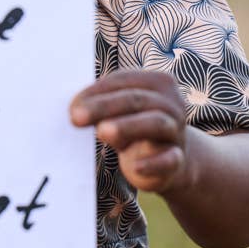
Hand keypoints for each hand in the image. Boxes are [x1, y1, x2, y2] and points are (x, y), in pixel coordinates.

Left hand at [69, 69, 189, 193]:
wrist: (166, 161)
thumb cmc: (133, 127)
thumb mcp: (117, 112)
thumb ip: (99, 106)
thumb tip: (74, 110)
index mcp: (156, 83)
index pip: (122, 80)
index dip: (96, 92)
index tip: (71, 107)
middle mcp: (171, 103)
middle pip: (136, 100)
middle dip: (104, 107)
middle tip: (76, 117)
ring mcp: (176, 131)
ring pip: (155, 123)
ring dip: (128, 126)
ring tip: (102, 131)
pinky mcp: (177, 160)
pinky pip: (169, 159)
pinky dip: (152, 163)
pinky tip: (135, 167)